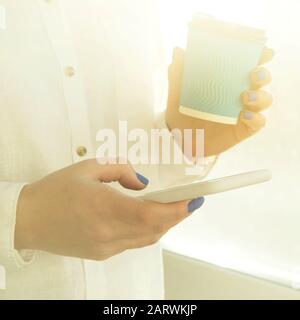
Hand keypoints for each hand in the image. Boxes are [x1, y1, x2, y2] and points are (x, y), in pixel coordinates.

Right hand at [15, 159, 203, 260]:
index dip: (177, 209)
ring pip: (147, 239)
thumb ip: (121, 170)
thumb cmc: (56, 190)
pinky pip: (134, 243)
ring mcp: (106, 247)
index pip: (151, 214)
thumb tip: (143, 184)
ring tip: (171, 208)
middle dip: (176, 215)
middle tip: (187, 201)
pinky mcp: (102, 254)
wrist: (28, 220)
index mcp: (103, 207)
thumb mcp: (88, 167)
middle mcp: (108, 232)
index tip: (194, 200)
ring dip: (163, 224)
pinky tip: (146, 218)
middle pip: (155, 229)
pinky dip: (147, 231)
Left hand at [166, 47, 273, 156]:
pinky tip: (244, 116)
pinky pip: (259, 122)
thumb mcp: (178, 92)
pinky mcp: (244, 128)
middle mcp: (240, 92)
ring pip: (265, 100)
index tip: (264, 51)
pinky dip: (256, 118)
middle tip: (254, 74)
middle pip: (262, 79)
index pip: (249, 63)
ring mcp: (244, 110)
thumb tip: (177, 51)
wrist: (181, 137)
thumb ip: (178, 72)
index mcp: (228, 79)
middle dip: (263, 74)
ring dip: (260, 96)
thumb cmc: (182, 110)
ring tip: (246, 96)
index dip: (260, 55)